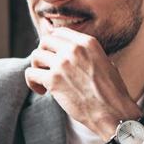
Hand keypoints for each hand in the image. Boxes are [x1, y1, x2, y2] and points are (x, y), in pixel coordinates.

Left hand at [24, 28, 141, 137]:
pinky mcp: (53, 80)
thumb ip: (87, 54)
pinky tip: (42, 91)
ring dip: (36, 68)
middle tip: (47, 68)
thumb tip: (73, 52)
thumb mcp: (104, 62)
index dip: (53, 44)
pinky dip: (32, 83)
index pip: (60, 32)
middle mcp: (74, 49)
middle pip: (45, 41)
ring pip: (35, 56)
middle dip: (43, 54)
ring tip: (44, 80)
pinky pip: (30, 74)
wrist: (112, 111)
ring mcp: (62, 64)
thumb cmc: (110, 91)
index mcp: (88, 43)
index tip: (53, 55)